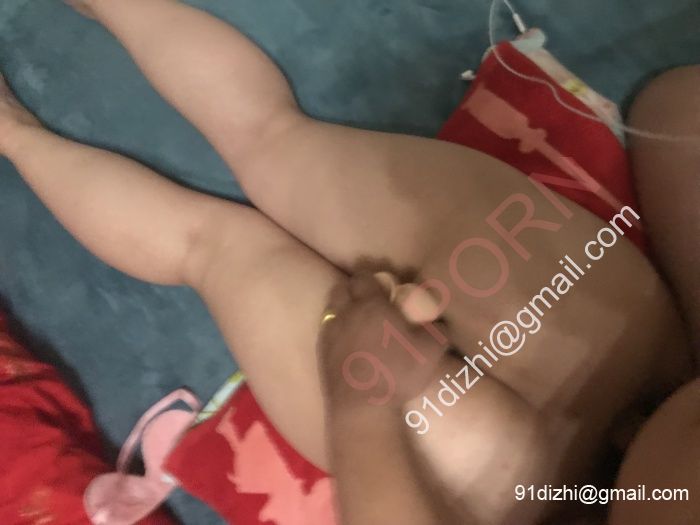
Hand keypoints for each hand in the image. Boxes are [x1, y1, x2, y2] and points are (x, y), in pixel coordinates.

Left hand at [317, 273, 447, 409]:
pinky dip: (335, 327)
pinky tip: (346, 338)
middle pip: (344, 288)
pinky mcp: (322, 351)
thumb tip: (440, 321)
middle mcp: (347, 312)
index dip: (372, 276)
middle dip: (355, 288)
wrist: (362, 406)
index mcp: (372, 305)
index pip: (364, 277)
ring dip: (342, 305)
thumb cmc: (398, 373)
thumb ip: (438, 330)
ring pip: (332, 306)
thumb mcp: (431, 351)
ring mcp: (331, 331)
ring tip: (356, 316)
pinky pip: (326, 328)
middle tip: (369, 298)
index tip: (382, 283)